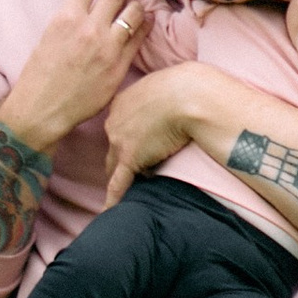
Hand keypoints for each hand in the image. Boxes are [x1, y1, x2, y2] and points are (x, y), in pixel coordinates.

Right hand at [0, 0, 149, 154]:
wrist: (42, 109)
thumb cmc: (40, 74)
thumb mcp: (49, 37)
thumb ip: (71, 19)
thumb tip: (87, 6)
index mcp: (66, 17)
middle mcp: (89, 28)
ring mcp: (107, 47)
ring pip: (132, 12)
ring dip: (138, 1)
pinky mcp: (119, 65)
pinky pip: (138, 39)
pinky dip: (144, 25)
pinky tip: (148, 19)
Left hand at [98, 64, 210, 206]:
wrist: (189, 95)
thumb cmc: (186, 86)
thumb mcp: (165, 85)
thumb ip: (159, 97)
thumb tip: (170, 104)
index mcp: (122, 102)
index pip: (118, 126)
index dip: (127, 138)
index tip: (137, 144)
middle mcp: (114, 121)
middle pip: (113, 147)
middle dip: (121, 157)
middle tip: (133, 167)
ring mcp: (119, 141)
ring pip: (114, 165)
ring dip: (121, 175)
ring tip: (123, 191)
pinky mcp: (130, 158)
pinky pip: (118, 183)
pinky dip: (113, 199)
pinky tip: (107, 212)